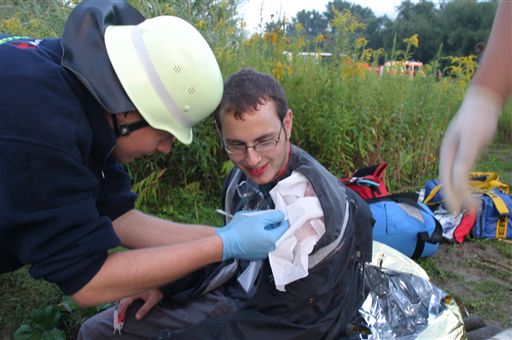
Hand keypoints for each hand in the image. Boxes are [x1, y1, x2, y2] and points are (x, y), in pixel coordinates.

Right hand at [117, 288, 162, 320]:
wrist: (159, 282)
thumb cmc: (156, 291)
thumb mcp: (152, 301)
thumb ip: (144, 309)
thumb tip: (137, 317)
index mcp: (135, 292)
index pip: (125, 303)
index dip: (122, 311)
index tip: (120, 318)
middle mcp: (132, 290)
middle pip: (122, 301)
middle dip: (120, 310)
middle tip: (119, 319)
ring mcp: (132, 289)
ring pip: (123, 298)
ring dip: (121, 306)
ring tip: (121, 314)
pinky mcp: (134, 289)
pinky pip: (126, 296)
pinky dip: (124, 302)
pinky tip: (125, 306)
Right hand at [216, 210, 287, 260]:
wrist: (225, 243)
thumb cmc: (239, 230)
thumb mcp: (257, 218)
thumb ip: (272, 216)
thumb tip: (280, 216)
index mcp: (273, 239)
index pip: (285, 227)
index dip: (282, 219)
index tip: (278, 215)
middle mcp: (270, 249)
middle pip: (278, 234)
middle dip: (273, 225)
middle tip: (265, 218)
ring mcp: (262, 254)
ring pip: (270, 239)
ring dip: (266, 232)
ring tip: (256, 225)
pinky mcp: (255, 255)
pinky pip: (262, 245)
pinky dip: (260, 239)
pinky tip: (251, 233)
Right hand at [439, 85, 501, 212]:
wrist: (482, 104)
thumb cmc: (477, 120)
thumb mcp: (472, 140)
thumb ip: (464, 159)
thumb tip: (458, 180)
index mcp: (447, 154)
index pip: (447, 179)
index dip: (451, 196)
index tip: (457, 210)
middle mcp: (449, 157)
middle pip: (449, 182)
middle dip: (457, 199)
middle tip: (466, 214)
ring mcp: (456, 156)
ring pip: (457, 181)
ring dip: (464, 195)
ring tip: (474, 207)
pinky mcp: (465, 155)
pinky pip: (464, 175)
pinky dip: (468, 186)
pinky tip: (474, 193)